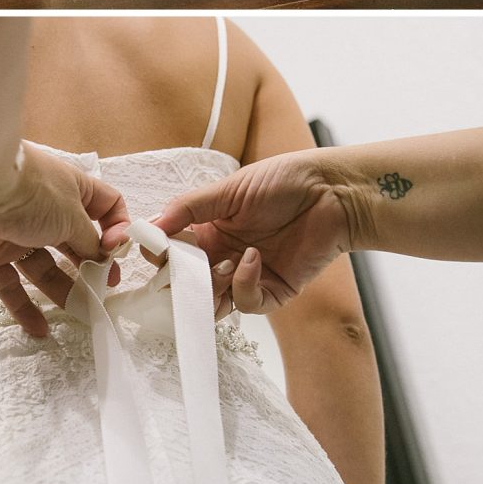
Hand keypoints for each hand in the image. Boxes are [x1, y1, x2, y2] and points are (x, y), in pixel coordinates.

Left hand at [0, 142, 128, 337]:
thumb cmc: (33, 194)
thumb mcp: (74, 216)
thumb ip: (90, 241)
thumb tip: (102, 257)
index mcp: (70, 189)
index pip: (104, 205)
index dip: (115, 228)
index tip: (115, 251)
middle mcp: (45, 210)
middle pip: (74, 242)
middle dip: (91, 266)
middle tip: (105, 288)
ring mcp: (16, 233)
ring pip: (43, 267)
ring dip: (62, 290)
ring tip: (81, 312)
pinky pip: (9, 285)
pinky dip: (23, 307)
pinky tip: (40, 329)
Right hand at [139, 150, 352, 310]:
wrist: (332, 191)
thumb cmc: (284, 181)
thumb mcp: (229, 189)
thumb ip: (189, 208)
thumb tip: (150, 227)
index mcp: (210, 231)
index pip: (174, 254)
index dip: (162, 255)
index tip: (154, 250)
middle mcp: (225, 256)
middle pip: (190, 284)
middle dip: (181, 282)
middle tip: (179, 272)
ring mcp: (249, 275)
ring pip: (215, 303)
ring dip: (210, 289)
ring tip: (218, 266)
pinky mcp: (275, 290)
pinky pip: (248, 302)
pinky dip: (243, 284)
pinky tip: (252, 258)